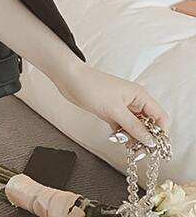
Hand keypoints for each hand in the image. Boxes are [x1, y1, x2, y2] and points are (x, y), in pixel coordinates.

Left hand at [53, 61, 171, 146]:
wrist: (68, 79)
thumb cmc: (91, 87)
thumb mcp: (114, 109)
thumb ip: (133, 126)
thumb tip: (151, 141)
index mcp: (140, 96)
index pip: (160, 117)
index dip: (161, 133)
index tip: (154, 147)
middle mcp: (134, 101)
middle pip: (149, 124)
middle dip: (145, 138)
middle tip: (138, 150)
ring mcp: (122, 107)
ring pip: (135, 127)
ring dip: (131, 137)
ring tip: (122, 141)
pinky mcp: (111, 112)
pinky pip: (122, 127)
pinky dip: (121, 134)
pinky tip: (115, 137)